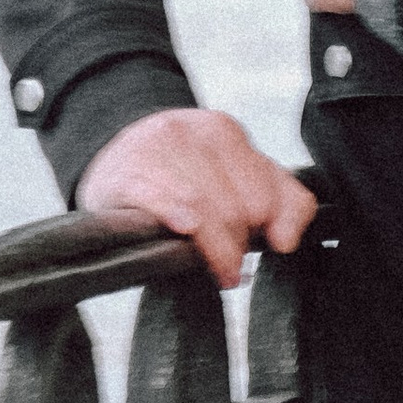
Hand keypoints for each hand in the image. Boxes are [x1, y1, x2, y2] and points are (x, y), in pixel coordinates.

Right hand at [75, 108, 316, 287]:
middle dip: (239, 243)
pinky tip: (184, 233)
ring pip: (203, 208)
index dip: (269, 228)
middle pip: (237, 205)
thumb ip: (280, 201)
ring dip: (214, 249)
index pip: (266, 192)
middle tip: (231, 266)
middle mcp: (192, 132)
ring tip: (218, 270)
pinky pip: (160, 199)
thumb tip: (288, 240)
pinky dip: (178, 218)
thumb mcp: (232, 176)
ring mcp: (157, 150)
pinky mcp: (127, 174)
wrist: (114, 155)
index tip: (262, 249)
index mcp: (224, 132)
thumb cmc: (179, 174)